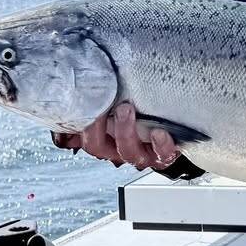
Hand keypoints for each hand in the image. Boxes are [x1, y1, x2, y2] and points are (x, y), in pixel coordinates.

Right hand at [52, 103, 178, 170]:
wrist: (175, 113)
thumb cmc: (139, 102)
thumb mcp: (113, 94)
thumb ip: (94, 95)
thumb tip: (70, 90)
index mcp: (104, 136)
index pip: (82, 136)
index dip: (78, 126)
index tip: (80, 105)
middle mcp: (119, 147)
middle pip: (98, 148)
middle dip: (96, 128)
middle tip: (103, 105)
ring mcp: (142, 152)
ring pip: (128, 153)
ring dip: (124, 131)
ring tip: (127, 109)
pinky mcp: (164, 153)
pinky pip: (162, 156)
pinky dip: (161, 145)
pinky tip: (159, 133)